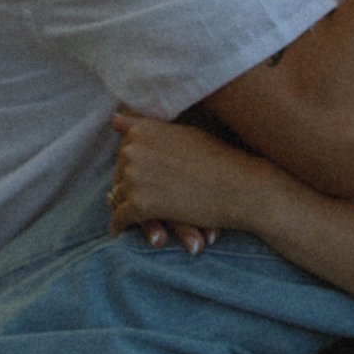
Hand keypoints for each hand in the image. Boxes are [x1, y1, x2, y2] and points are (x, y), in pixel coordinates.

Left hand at [108, 108, 263, 246]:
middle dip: (132, 188)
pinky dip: (122, 228)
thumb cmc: (216, 159)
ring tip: (147, 218)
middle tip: (151, 201)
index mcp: (143, 130)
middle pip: (120, 175)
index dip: (138, 167)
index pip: (126, 151)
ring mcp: (133, 176)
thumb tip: (113, 119)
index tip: (150, 178)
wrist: (239, 187)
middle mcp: (132, 149)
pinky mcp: (138, 204)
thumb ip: (146, 129)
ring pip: (118, 197)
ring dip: (129, 208)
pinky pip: (120, 219)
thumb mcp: (181, 134)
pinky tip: (126, 234)